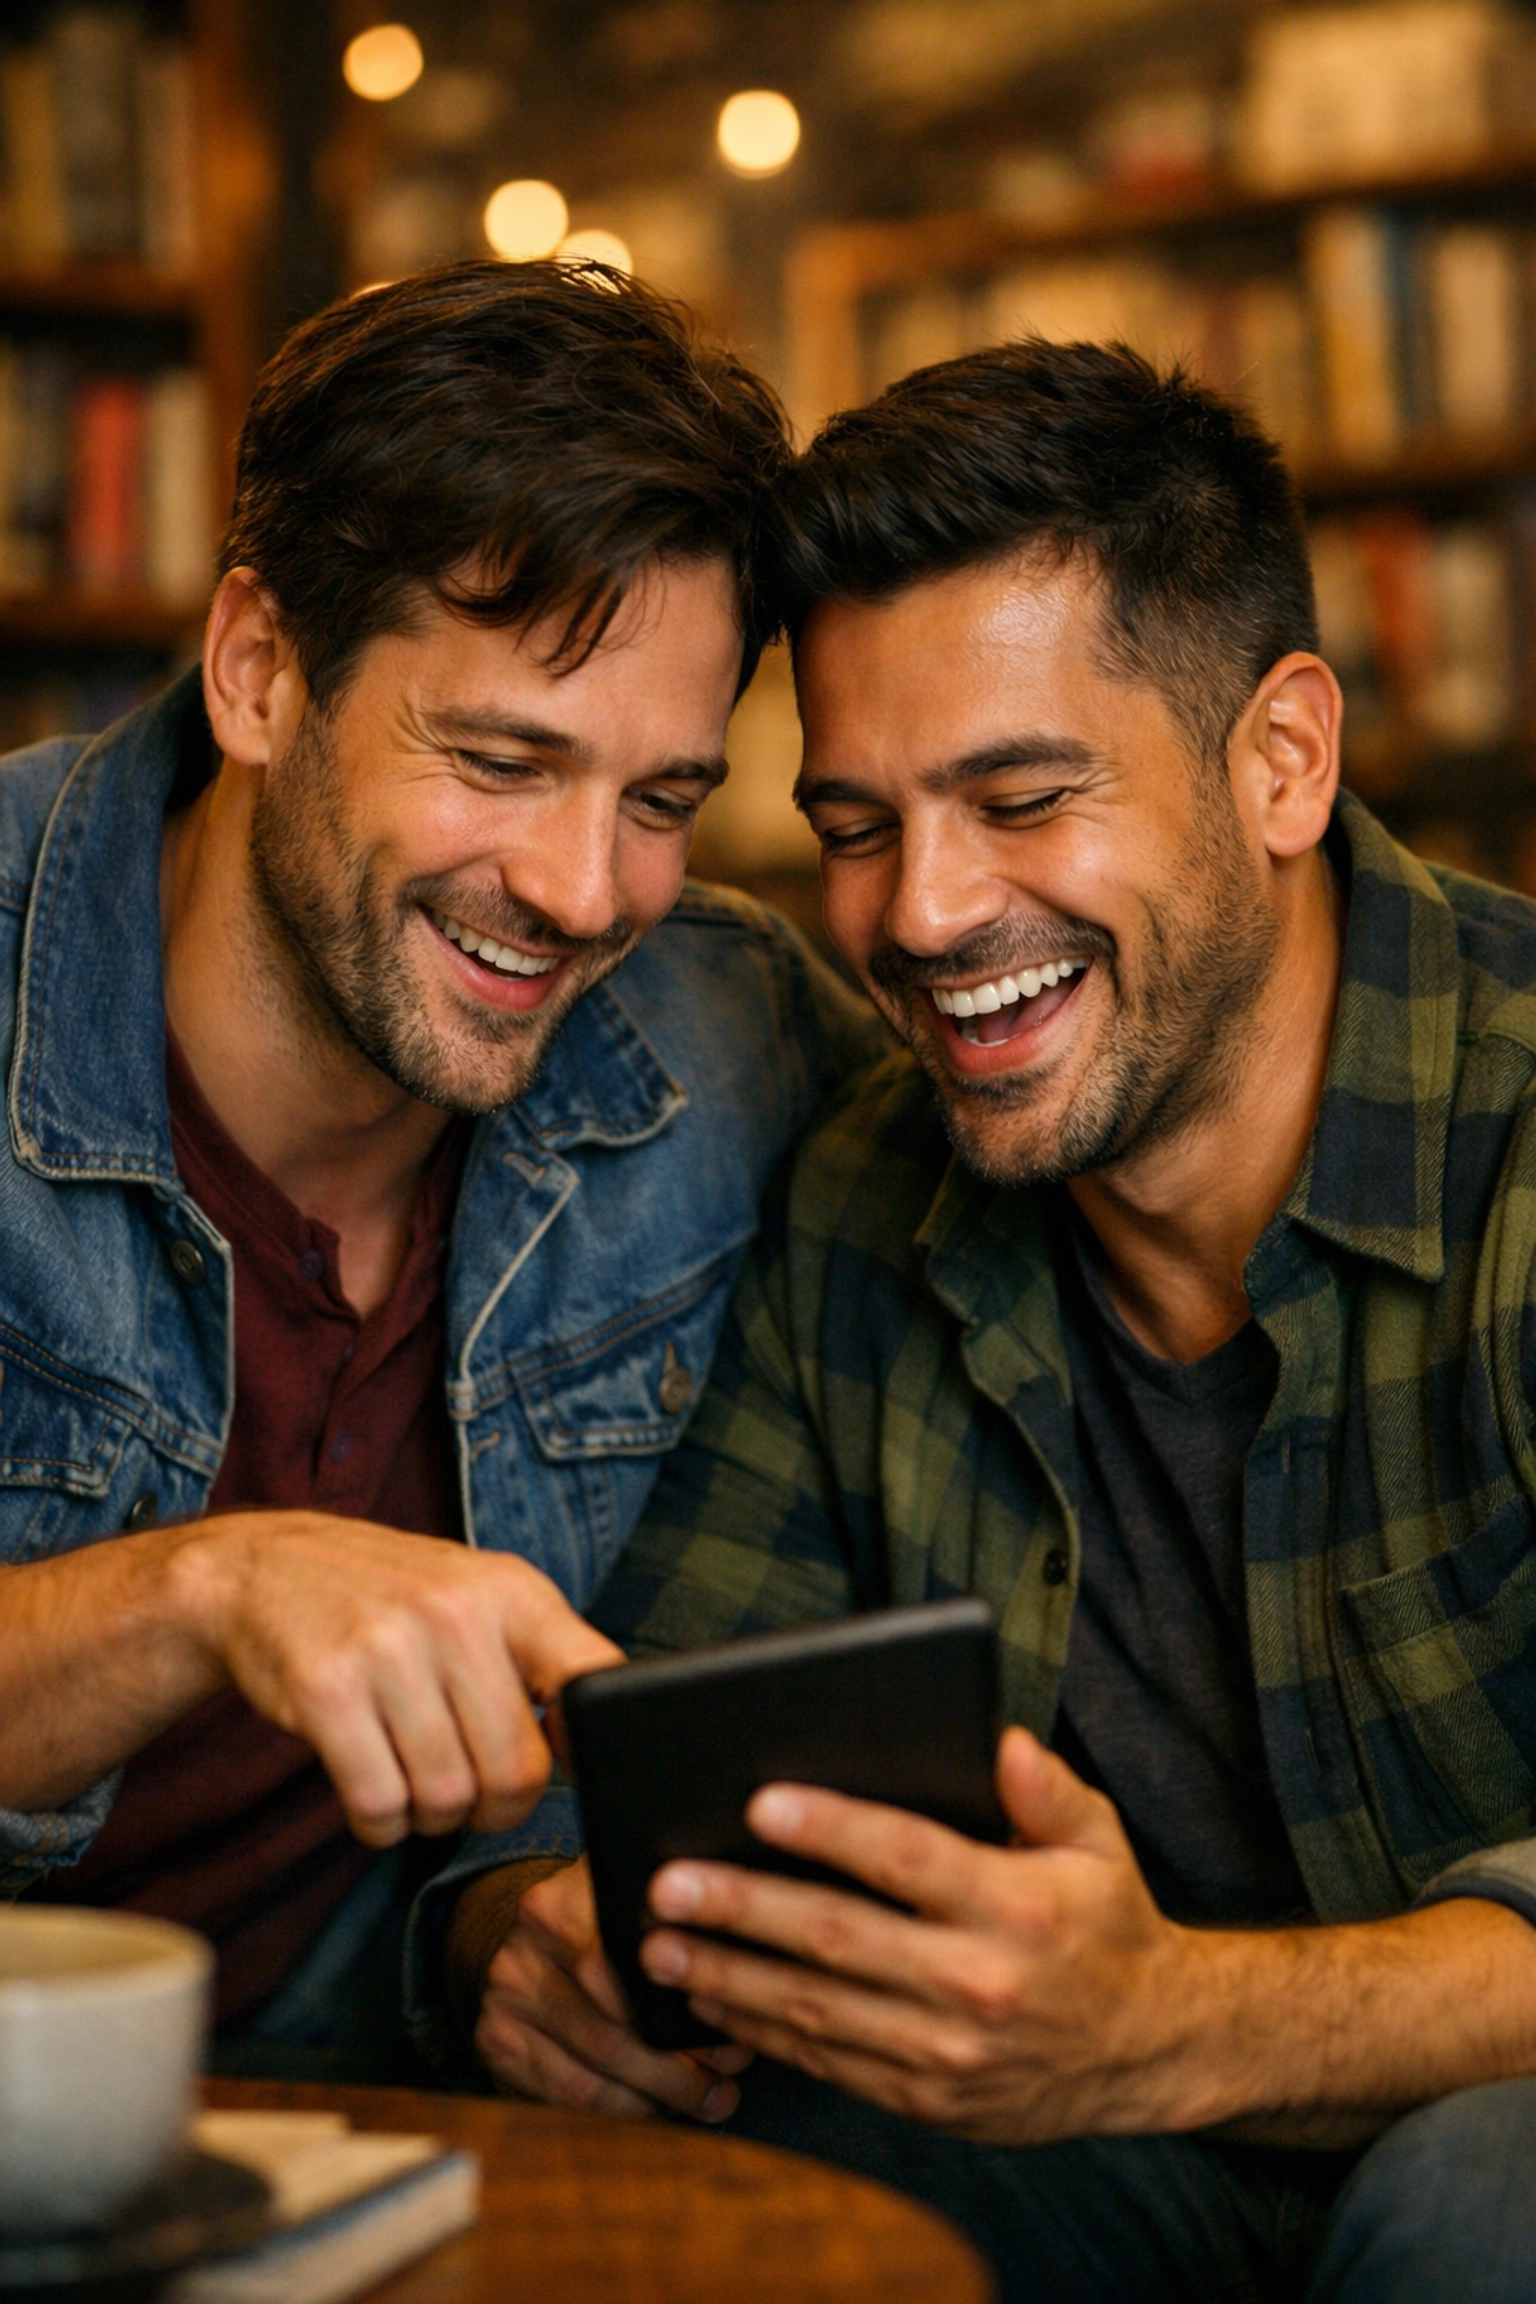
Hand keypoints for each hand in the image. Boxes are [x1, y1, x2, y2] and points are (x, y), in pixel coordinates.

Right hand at [174, 1511, 621, 1846]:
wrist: (267, 1569)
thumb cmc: (392, 1599)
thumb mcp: (480, 1596)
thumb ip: (543, 1659)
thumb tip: (596, 1750)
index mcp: (511, 1591)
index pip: (592, 1680)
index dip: (591, 1747)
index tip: (564, 1764)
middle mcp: (455, 1613)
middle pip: (516, 1771)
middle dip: (497, 1807)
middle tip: (472, 1792)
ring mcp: (387, 1649)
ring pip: (446, 1798)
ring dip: (433, 1817)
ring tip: (416, 1780)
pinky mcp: (326, 1691)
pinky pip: (379, 1806)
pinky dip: (381, 1825)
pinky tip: (375, 1790)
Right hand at [472, 1857, 749, 2119]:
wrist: (516, 1935)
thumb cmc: (597, 1920)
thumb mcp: (625, 1898)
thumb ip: (675, 1918)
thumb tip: (750, 1964)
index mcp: (561, 1902)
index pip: (625, 1964)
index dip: (684, 2006)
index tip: (737, 2032)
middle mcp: (524, 1948)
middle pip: (612, 2026)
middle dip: (677, 2064)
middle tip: (728, 2084)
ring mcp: (503, 1998)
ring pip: (593, 2070)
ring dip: (658, 2096)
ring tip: (709, 2101)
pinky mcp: (495, 2043)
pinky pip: (567, 2095)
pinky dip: (622, 2109)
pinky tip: (659, 2109)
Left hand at [639, 1727, 1201, 2144]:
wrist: (1149, 2050)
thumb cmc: (1108, 1924)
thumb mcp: (1099, 1841)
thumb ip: (1046, 1787)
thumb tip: (999, 1740)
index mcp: (1016, 1909)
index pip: (907, 1859)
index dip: (831, 1830)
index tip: (761, 1801)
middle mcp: (978, 1984)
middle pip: (841, 1939)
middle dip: (745, 1908)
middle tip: (668, 1882)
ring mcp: (948, 2052)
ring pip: (819, 2011)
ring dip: (731, 1978)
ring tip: (658, 1946)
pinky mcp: (927, 2098)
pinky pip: (830, 2063)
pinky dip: (764, 2033)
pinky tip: (711, 2001)